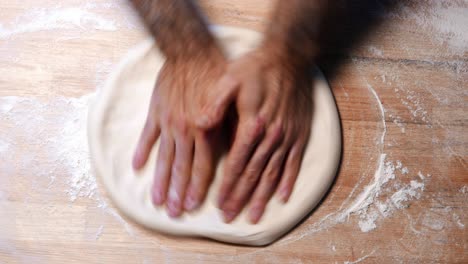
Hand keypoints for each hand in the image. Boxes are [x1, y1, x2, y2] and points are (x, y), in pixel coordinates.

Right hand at [133, 50, 224, 216]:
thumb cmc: (215, 73)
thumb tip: (235, 151)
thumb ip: (228, 126)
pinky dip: (141, 151)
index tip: (193, 206)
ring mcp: (168, 122)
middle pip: (181, 167)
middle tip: (174, 214)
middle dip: (178, 193)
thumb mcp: (230, 101)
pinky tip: (136, 167)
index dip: (198, 187)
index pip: (202, 166)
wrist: (190, 51)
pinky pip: (147, 135)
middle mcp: (185, 130)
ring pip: (164, 157)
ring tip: (157, 201)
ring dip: (161, 181)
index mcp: (205, 129)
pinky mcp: (156, 112)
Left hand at [197, 46, 312, 223]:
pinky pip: (294, 163)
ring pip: (273, 174)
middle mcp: (271, 135)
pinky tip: (283, 198)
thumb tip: (199, 124)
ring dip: (262, 197)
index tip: (218, 204)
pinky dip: (288, 182)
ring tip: (253, 216)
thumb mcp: (229, 79)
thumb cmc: (255, 68)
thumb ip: (215, 104)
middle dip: (240, 198)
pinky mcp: (300, 134)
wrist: (289, 57)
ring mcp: (287, 137)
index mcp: (251, 124)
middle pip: (254, 174)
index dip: (227, 185)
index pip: (237, 163)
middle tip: (230, 217)